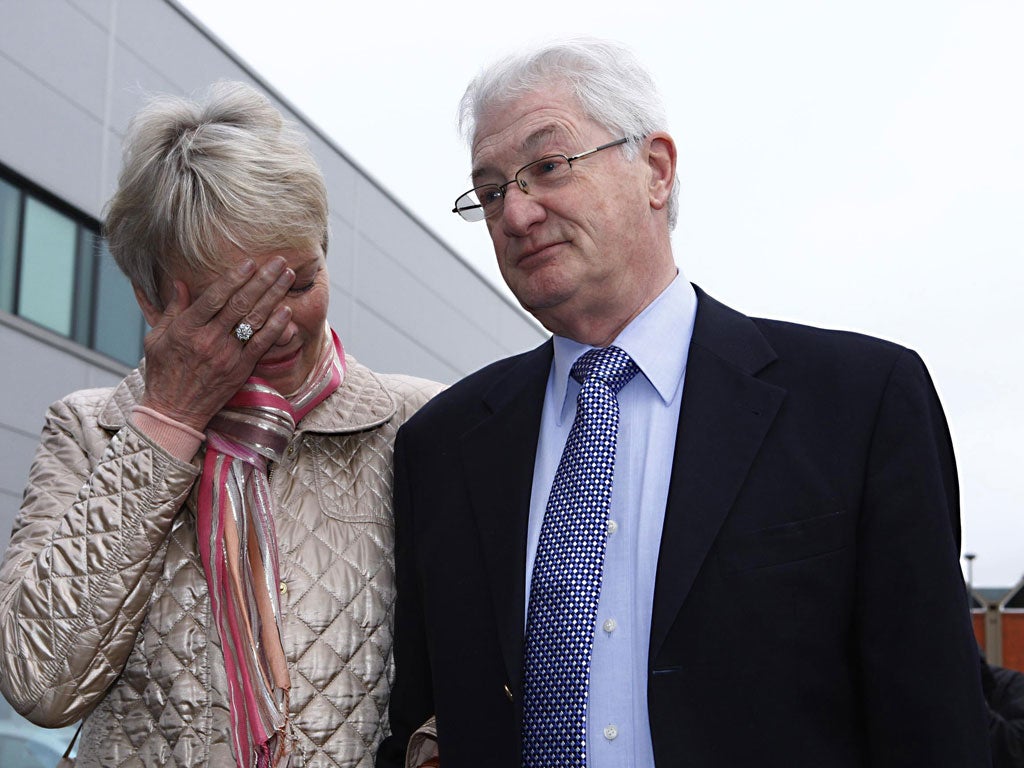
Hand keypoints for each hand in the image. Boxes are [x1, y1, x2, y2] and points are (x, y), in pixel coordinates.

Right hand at [138, 256, 294, 431]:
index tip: (250, 262)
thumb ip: (172, 309)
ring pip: (255, 320)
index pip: (214, 298)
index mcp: (187, 329)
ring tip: (288, 277)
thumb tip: (180, 282)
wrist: (173, 411)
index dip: (234, 278)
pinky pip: (261, 345)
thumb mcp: (157, 338)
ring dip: (274, 296)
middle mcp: (209, 340)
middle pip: (240, 304)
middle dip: (262, 280)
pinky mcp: (240, 369)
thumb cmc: (162, 372)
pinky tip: (286, 311)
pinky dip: (275, 327)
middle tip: (279, 261)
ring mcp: (227, 355)